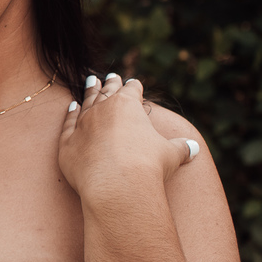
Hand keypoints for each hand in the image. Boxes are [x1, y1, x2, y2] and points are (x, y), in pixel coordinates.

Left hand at [58, 73, 198, 207]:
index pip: (131, 91)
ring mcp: (83, 124)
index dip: (133, 87)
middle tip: (110, 76)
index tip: (133, 83)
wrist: (117, 185)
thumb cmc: (147, 166)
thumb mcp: (171, 154)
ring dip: (89, 92)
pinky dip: (70, 113)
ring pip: (86, 103)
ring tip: (91, 82)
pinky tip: (72, 106)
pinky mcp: (68, 141)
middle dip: (110, 84)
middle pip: (107, 92)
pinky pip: (69, 122)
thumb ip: (181, 147)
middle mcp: (102, 109)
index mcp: (127, 105)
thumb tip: (193, 147)